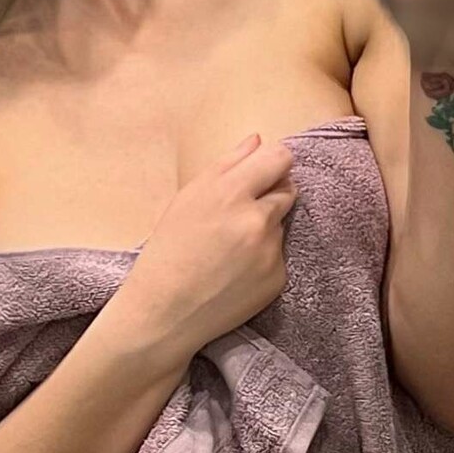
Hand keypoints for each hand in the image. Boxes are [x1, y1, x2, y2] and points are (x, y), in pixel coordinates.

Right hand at [119, 135, 298, 364]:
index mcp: (229, 192)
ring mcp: (270, 249)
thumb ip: (228, 164)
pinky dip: (263, 259)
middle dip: (270, 195)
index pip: (279, 158)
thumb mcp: (188, 198)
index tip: (265, 171)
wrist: (165, 311)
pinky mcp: (278, 277)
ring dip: (265, 227)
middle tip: (241, 213)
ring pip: (281, 222)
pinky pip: (279, 255)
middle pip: (288, 188)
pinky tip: (236, 271)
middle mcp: (255, 218)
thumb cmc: (169, 250)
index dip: (274, 162)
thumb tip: (258, 141)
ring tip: (231, 247)